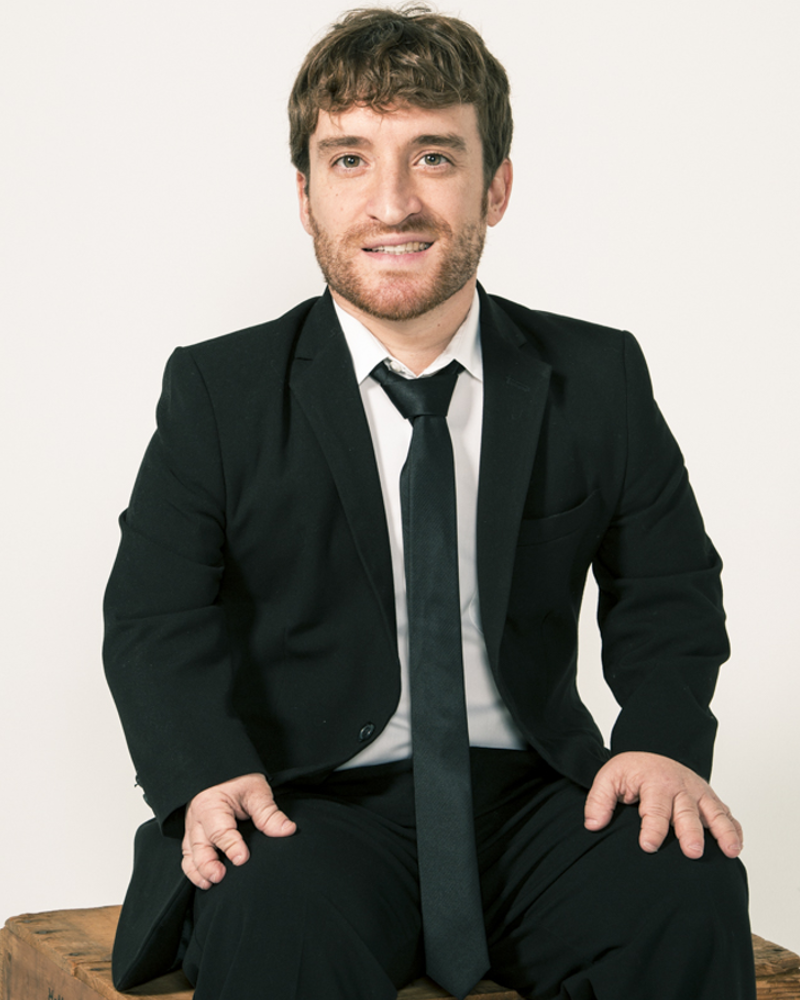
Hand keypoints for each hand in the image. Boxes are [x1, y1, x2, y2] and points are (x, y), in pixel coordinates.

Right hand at [181, 772, 295, 888]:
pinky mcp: (193, 837)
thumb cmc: (239, 780)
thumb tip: (287, 830)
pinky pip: (188, 856)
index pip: (220, 830)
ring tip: (211, 884)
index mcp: (211, 804)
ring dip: (198, 871)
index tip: (242, 858)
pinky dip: (193, 870)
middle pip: (199, 846)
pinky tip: (205, 881)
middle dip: (207, 864)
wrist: (223, 773)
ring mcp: (192, 829)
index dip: (231, 845)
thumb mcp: (256, 791)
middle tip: (220, 877)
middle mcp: (197, 818)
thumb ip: (269, 813)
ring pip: (190, 854)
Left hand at [584, 751, 742, 859]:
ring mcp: (698, 793)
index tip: (648, 846)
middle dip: (690, 832)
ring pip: (714, 812)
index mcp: (654, 783)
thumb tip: (592, 825)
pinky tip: (737, 846)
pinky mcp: (710, 799)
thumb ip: (599, 801)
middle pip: (686, 813)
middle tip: (692, 851)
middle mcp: (680, 788)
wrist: (653, 754)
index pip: (654, 809)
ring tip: (730, 851)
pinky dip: (734, 828)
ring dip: (723, 831)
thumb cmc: (632, 772)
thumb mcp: (609, 778)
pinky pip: (726, 813)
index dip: (651, 829)